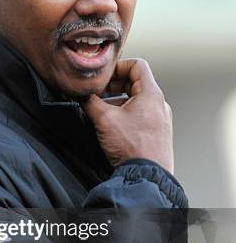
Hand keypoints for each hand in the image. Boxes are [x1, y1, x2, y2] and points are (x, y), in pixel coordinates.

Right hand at [82, 58, 173, 173]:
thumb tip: (82, 95)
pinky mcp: (157, 134)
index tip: (103, 76)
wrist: (147, 176)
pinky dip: (125, 115)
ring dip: (117, 102)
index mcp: (151, 94)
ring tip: (101, 112)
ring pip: (136, 101)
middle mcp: (159, 105)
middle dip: (113, 86)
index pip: (137, 65)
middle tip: (97, 93)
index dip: (117, 67)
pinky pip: (140, 116)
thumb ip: (91, 102)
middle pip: (136, 83)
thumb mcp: (104, 120)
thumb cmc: (133, 148)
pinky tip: (112, 127)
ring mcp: (160, 120)